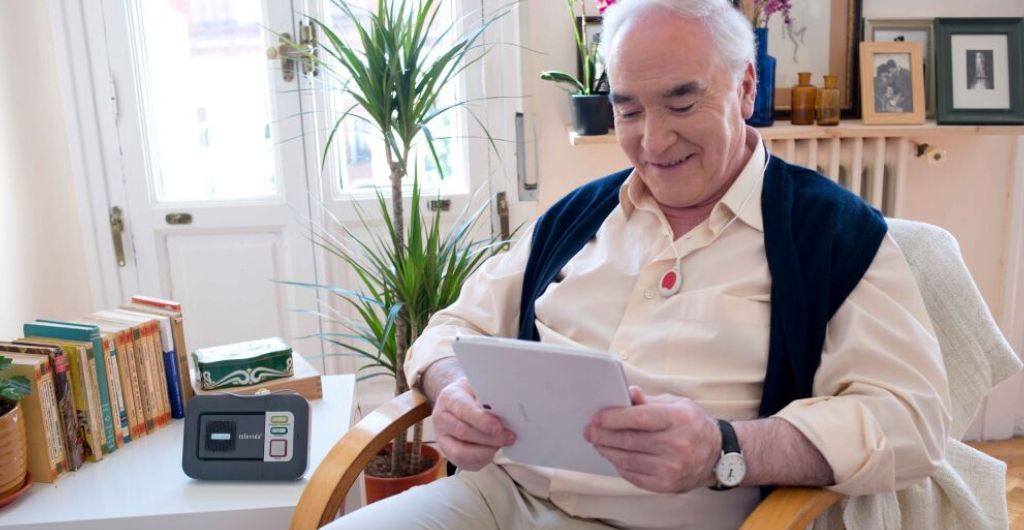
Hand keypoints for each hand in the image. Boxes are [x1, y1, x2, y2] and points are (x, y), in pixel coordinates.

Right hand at [433, 376, 515, 470]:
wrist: (459, 400)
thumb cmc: (472, 393)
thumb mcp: (479, 385)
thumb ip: (489, 395)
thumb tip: (507, 406)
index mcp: (448, 398)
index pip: (462, 410)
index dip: (481, 420)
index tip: (498, 427)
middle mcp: (441, 419)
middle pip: (463, 432)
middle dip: (489, 438)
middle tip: (509, 437)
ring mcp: (442, 438)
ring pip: (461, 453)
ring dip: (486, 452)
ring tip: (501, 444)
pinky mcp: (448, 453)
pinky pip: (465, 464)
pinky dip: (482, 460)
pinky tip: (492, 450)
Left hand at [584, 386, 720, 492]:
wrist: (717, 455)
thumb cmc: (693, 425)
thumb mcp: (677, 404)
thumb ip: (649, 400)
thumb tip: (627, 394)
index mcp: (679, 419)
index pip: (638, 418)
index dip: (613, 418)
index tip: (596, 417)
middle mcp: (677, 444)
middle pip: (629, 441)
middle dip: (603, 435)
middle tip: (589, 431)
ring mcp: (672, 468)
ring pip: (628, 460)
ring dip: (607, 451)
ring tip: (597, 443)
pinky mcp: (667, 484)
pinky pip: (634, 476)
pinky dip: (620, 466)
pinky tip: (614, 457)